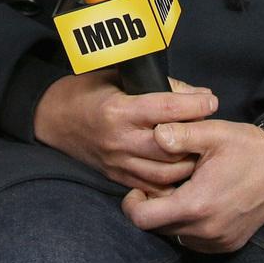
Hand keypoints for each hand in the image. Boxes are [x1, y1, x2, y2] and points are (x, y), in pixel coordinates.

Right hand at [33, 73, 217, 193]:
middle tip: (211, 126)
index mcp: (119, 111)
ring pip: (165, 173)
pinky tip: (182, 170)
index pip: (166, 110)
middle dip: (196, 136)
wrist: (52, 119)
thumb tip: (193, 93)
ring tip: (200, 149)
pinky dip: (171, 182)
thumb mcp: (116, 75)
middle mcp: (120, 140)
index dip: (194, 105)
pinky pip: (151, 188)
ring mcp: (119, 163)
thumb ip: (153, 82)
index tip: (211, 100)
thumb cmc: (85, 91)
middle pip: (170, 147)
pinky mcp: (117, 177)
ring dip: (188, 162)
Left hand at [120, 119, 263, 253]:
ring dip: (171, 216)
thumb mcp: (214, 132)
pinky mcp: (228, 244)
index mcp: (197, 204)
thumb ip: (181, 133)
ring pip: (176, 234)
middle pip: (158, 228)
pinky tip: (198, 202)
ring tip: (182, 190)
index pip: (144, 219)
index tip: (137, 187)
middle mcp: (206, 230)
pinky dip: (190, 224)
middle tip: (161, 183)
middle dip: (152, 207)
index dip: (132, 204)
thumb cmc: (249, 148)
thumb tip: (155, 134)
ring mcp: (218, 240)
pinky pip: (195, 240)